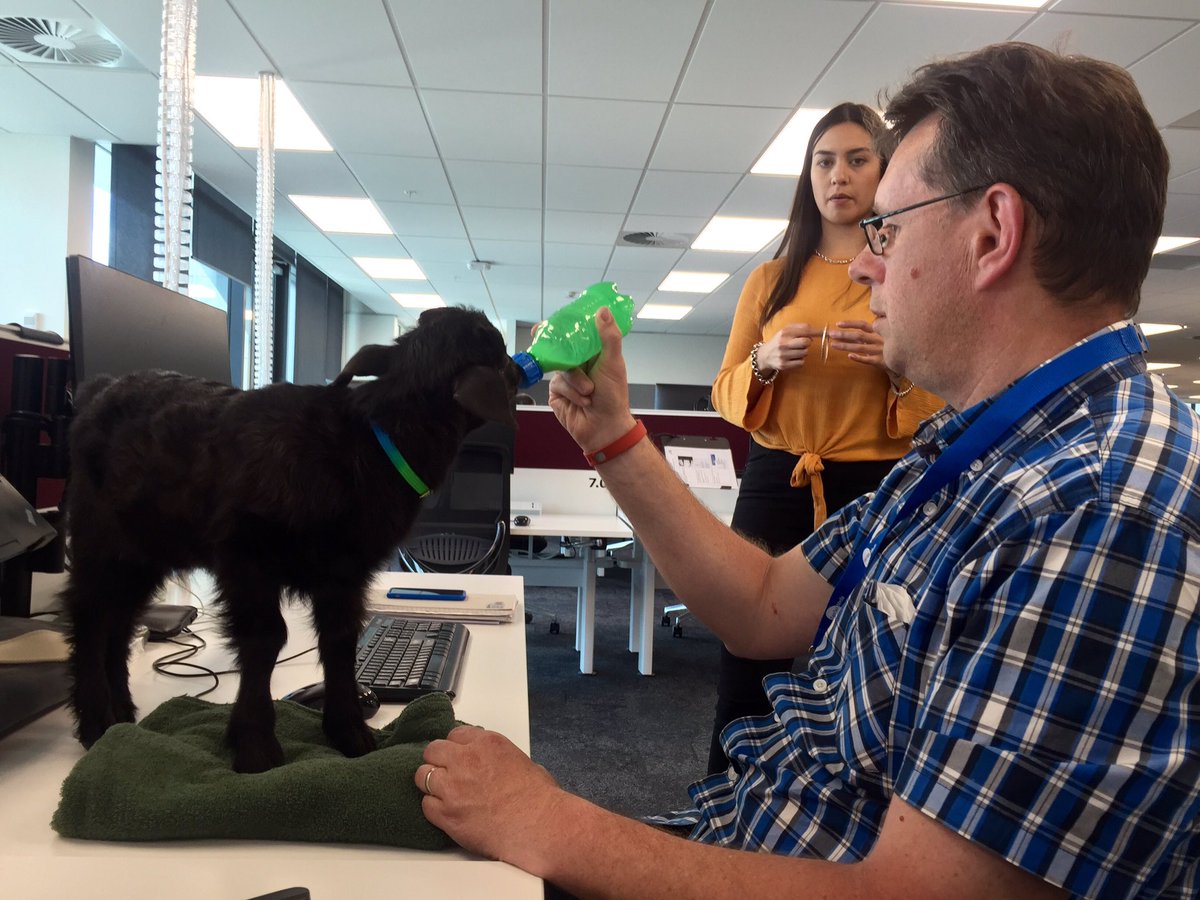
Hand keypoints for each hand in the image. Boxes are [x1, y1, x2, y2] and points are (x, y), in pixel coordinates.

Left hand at [416, 725, 564, 870]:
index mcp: (486, 743)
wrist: (537, 825)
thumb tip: (502, 767)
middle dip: (437, 761)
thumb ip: (502, 758)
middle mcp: (465, 760)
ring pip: (422, 776)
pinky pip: (426, 805)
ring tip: (443, 794)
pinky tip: (447, 813)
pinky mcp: (446, 814)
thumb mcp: (525, 762)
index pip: (456, 735)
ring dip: (431, 784)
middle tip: (446, 774)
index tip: (458, 756)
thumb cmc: (538, 798)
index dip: (456, 747)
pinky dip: (434, 809)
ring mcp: (452, 787)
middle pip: (433, 750)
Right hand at [547, 306, 637, 452]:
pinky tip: (582, 401)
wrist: (605, 428)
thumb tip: (603, 311)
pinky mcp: (557, 393)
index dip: (567, 327)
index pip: (577, 334)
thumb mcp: (613, 363)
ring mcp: (567, 378)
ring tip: (589, 393)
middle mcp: (579, 364)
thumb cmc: (614, 398)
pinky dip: (571, 393)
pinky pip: (557, 384)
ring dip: (577, 382)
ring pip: (561, 368)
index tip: (557, 320)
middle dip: (567, 354)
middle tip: (566, 353)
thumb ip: (609, 337)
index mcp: (593, 354)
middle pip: (563, 349)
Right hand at [755, 323, 819, 374]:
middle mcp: (783, 343)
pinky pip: (801, 363)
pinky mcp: (784, 365)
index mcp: (785, 332)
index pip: (805, 330)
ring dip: (803, 352)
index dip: (818, 332)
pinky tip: (792, 359)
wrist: (764, 355)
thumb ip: (800, 328)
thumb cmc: (780, 341)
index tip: (829, 333)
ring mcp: (783, 355)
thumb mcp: (786, 331)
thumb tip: (816, 330)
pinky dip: (800, 361)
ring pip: (805, 353)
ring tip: (795, 351)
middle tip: (802, 344)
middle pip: (806, 342)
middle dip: (807, 343)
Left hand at [828, 320, 887, 371]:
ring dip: (846, 346)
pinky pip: (868, 360)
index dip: (850, 323)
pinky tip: (849, 356)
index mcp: (878, 331)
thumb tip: (850, 332)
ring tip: (833, 345)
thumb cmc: (889, 346)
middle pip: (859, 336)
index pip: (862, 325)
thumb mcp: (882, 336)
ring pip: (860, 347)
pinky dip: (859, 358)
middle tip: (831, 334)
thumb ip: (868, 334)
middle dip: (843, 334)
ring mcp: (879, 350)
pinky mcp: (881, 361)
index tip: (838, 324)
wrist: (906, 358)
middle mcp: (878, 339)